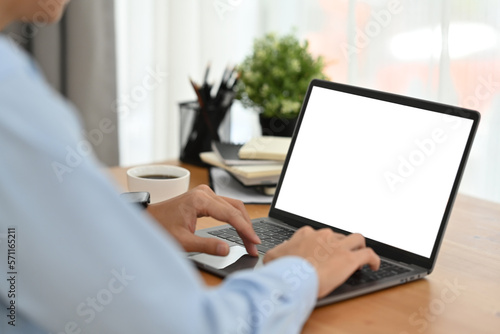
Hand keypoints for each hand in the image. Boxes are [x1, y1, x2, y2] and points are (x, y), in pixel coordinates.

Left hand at [147, 185, 259, 255]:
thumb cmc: (161, 228)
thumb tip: (227, 250)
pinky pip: (226, 206)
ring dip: (243, 223)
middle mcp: (205, 193)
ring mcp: (206, 193)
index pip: (231, 214)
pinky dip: (235, 218)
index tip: (254, 242)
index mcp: (200, 200)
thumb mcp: (183, 242)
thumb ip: (206, 246)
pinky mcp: (205, 198)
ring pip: (233, 206)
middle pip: (236, 208)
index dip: (245, 230)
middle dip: (247, 228)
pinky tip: (240, 230)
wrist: (148, 219)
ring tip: (249, 241)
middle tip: (253, 246)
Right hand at [264, 226, 379, 297]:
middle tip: (337, 258)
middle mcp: (323, 235)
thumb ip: (275, 253)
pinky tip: (374, 266)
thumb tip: (272, 256)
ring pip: (356, 239)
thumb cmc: (284, 269)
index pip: (317, 234)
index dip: (321, 243)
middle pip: (337, 236)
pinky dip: (373, 259)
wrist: (294, 277)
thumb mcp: (272, 258)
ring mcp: (338, 245)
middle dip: (339, 246)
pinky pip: (368, 254)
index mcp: (306, 234)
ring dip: (359, 246)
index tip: (322, 252)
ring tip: (359, 255)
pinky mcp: (349, 258)